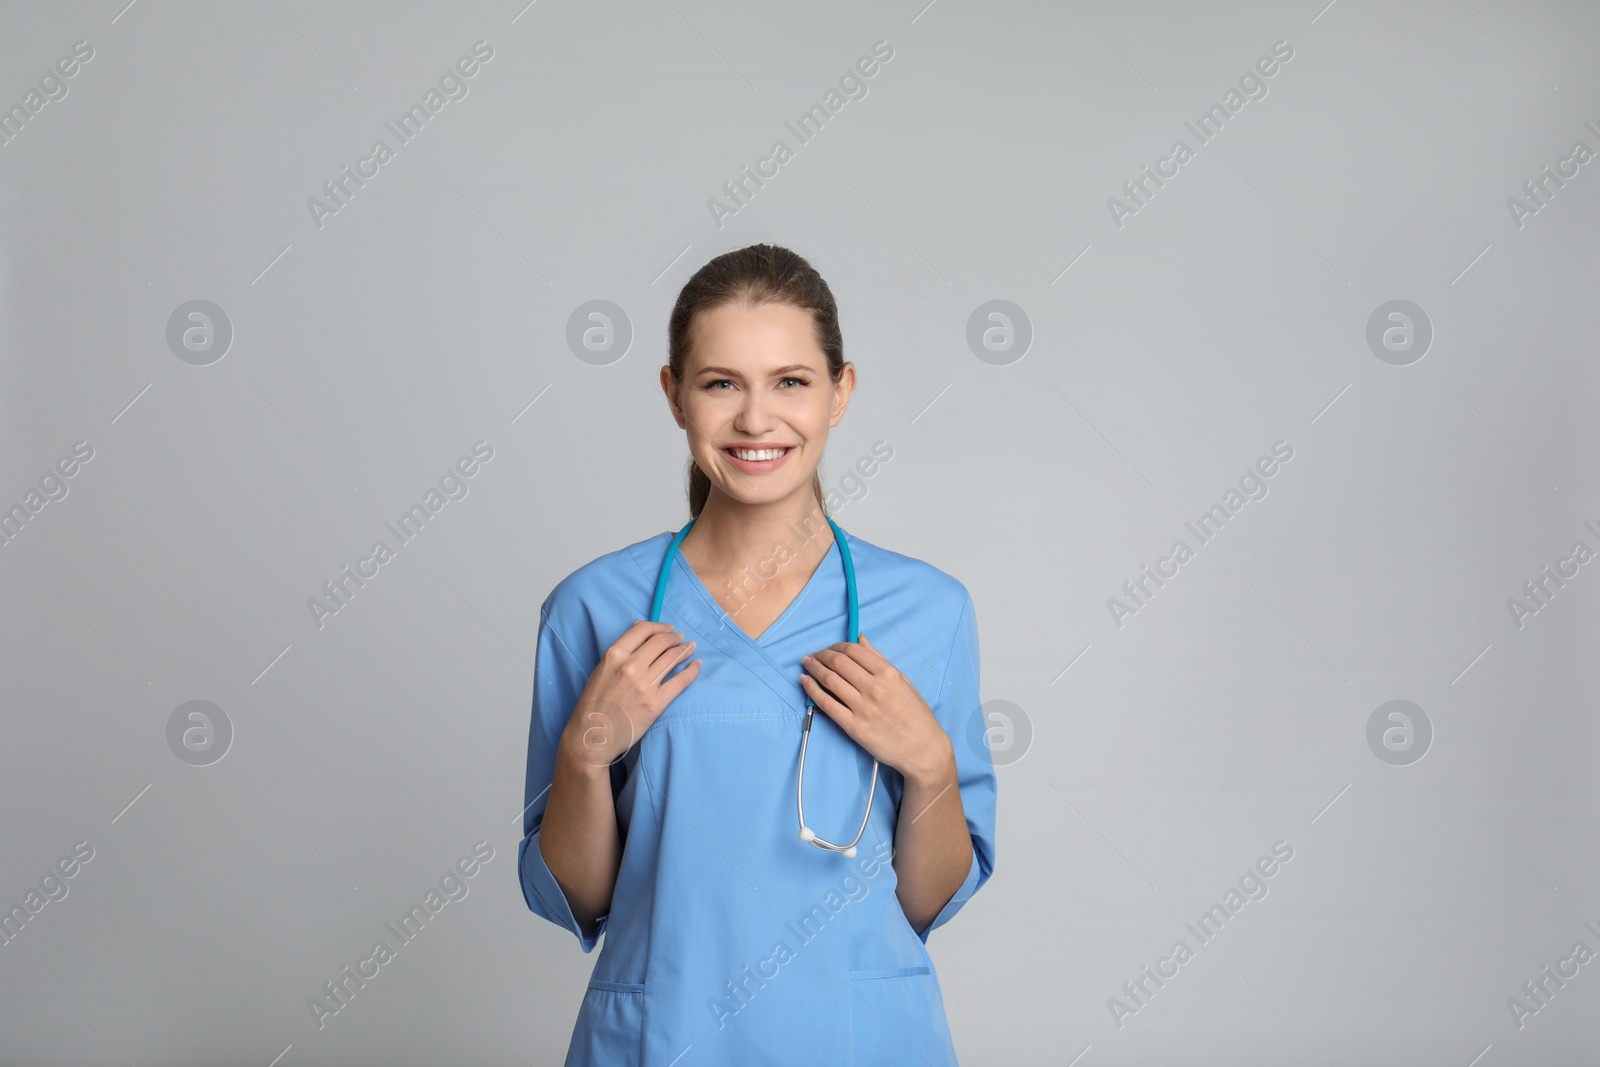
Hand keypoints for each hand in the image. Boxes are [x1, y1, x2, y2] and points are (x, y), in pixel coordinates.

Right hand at [562, 621, 697, 768]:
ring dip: (685, 650)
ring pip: (672, 658)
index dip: (660, 626)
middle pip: (661, 642)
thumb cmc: (594, 703)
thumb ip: (621, 652)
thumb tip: (641, 630)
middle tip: (681, 639)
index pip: (643, 630)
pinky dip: (692, 670)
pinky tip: (697, 665)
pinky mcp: (656, 702)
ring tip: (690, 648)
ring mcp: (644, 684)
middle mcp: (630, 666)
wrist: (593, 736)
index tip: (668, 629)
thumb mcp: (601, 670)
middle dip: (674, 638)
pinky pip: (681, 680)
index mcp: (614, 655)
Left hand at [800, 633, 952, 782]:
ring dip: (814, 668)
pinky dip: (812, 690)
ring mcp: (863, 708)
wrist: (923, 748)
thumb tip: (860, 638)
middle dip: (822, 655)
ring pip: (830, 680)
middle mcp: (875, 688)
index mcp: (888, 674)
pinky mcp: (854, 727)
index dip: (836, 646)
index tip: (830, 648)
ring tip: (807, 664)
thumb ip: (879, 659)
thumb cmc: (916, 714)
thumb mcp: (903, 681)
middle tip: (814, 655)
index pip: (854, 651)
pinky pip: (827, 704)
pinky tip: (805, 681)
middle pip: (838, 663)